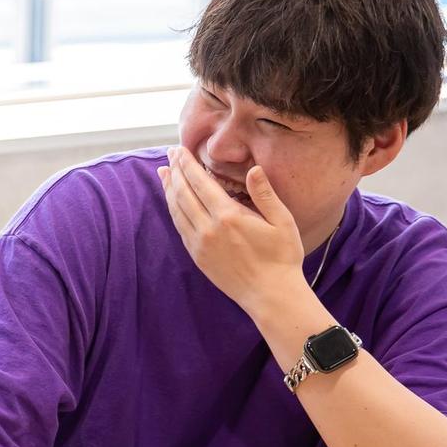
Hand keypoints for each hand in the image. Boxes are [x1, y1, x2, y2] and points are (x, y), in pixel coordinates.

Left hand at [158, 146, 303, 313]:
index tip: (179, 151)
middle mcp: (208, 229)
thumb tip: (253, 169)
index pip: (200, 183)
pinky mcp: (198, 257)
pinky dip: (173, 210)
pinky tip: (173, 202)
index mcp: (229, 216)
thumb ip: (265, 194)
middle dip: (175, 172)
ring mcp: (200, 244)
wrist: (271, 295)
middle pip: (183, 194)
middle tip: (169, 154)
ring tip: (164, 173)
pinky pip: (180, 228)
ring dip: (169, 190)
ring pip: (177, 211)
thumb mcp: (282, 222)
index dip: (187, 165)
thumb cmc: (282, 257)